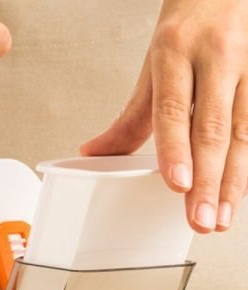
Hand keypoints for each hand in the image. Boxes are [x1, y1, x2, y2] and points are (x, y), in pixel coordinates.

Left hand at [81, 0, 247, 232]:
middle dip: (207, 181)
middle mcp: (217, 56)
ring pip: (244, 133)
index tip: (177, 184)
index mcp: (176, 51)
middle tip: (199, 221)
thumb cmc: (188, 31)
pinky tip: (238, 194)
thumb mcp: (154, 66)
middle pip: (213, 129)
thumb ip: (130, 118)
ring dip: (232, 183)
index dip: (176, 149)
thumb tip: (94, 154)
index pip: (173, 108)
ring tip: (220, 219)